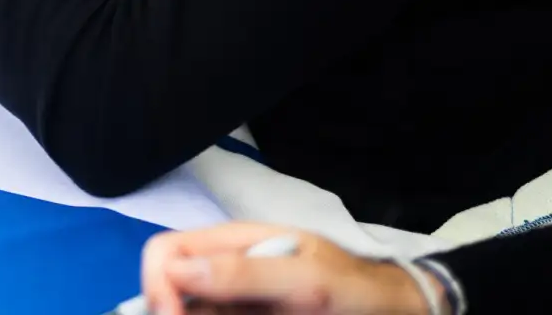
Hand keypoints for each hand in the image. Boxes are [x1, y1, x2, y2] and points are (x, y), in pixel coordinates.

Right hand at [142, 226, 431, 314]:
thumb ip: (246, 273)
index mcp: (233, 244)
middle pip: (166, 289)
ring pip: (190, 312)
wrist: (392, 311)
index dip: (159, 285)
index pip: (165, 252)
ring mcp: (235, 302)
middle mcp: (224, 272)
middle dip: (171, 312)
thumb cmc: (356, 290)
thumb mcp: (309, 281)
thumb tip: (179, 271)